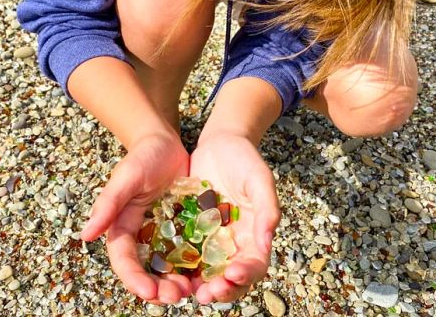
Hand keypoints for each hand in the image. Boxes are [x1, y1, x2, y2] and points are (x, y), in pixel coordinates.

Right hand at [81, 135, 190, 303]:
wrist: (166, 143)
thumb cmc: (143, 156)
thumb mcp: (126, 177)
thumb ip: (108, 204)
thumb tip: (86, 234)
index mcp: (122, 228)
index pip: (124, 261)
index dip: (134, 279)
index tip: (149, 292)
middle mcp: (141, 237)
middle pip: (146, 271)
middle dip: (159, 288)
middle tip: (177, 296)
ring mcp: (162, 236)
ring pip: (167, 269)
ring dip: (177, 283)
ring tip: (193, 290)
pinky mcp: (182, 231)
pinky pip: (187, 254)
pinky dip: (195, 267)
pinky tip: (208, 273)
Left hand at [189, 134, 280, 302]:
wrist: (220, 142)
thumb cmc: (246, 159)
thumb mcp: (260, 180)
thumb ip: (268, 209)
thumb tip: (267, 243)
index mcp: (255, 236)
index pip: (254, 266)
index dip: (245, 276)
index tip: (232, 275)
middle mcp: (233, 244)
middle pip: (230, 278)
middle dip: (220, 290)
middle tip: (206, 293)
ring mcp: (211, 240)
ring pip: (206, 273)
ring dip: (198, 285)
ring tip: (185, 291)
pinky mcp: (191, 232)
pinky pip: (185, 255)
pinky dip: (178, 267)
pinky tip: (167, 271)